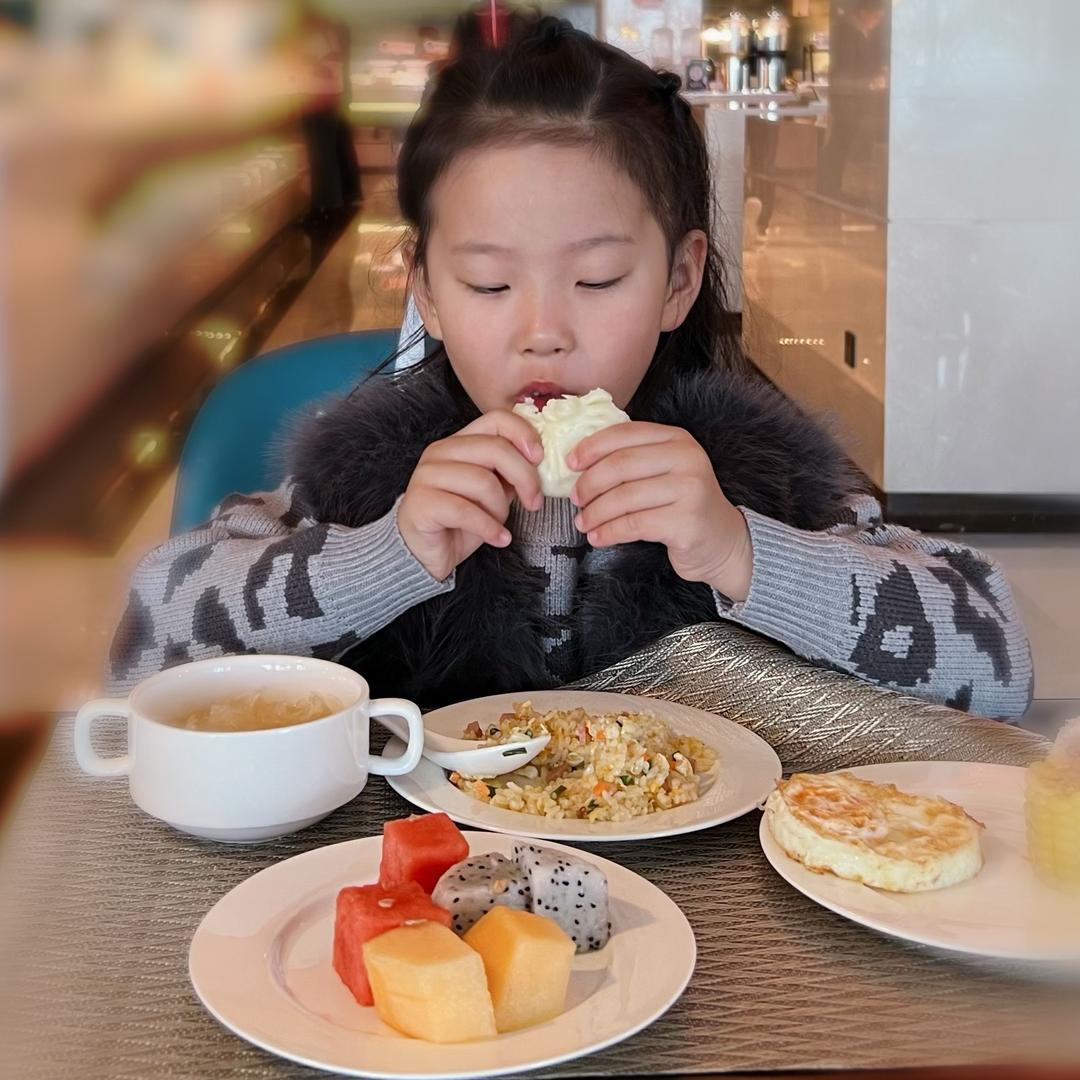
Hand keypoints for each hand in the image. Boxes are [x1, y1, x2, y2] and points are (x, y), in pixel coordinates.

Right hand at [398, 410, 543, 580]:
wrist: (424, 554)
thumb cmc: (460, 522)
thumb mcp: (492, 492)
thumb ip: (509, 472)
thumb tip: (538, 462)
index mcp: (459, 442)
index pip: (496, 419)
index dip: (523, 434)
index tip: (540, 459)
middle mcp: (440, 451)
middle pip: (495, 449)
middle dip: (525, 478)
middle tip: (534, 503)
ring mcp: (426, 475)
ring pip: (483, 482)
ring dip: (501, 509)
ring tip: (499, 525)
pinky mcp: (420, 503)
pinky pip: (466, 512)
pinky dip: (490, 528)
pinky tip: (499, 539)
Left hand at [569, 422, 753, 601]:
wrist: (722, 541)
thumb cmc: (682, 505)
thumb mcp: (663, 472)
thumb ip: (631, 460)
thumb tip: (576, 461)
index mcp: (677, 438)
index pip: (625, 434)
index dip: (591, 447)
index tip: (569, 464)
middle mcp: (687, 458)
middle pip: (620, 465)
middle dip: (589, 484)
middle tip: (574, 500)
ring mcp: (690, 490)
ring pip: (624, 497)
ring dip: (595, 513)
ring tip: (583, 523)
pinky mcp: (687, 522)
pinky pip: (634, 525)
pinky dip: (608, 532)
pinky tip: (598, 538)